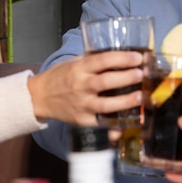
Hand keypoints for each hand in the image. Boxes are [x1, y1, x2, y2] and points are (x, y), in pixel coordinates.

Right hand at [27, 51, 142, 124]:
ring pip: (106, 105)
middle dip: (127, 77)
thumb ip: (94, 61)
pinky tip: (128, 122)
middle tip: (141, 74)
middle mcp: (80, 86)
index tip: (137, 57)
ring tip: (140, 97)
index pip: (103, 60)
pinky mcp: (82, 121)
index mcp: (79, 68)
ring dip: (126, 101)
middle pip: (106, 82)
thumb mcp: (74, 63)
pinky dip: (114, 125)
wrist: (40, 97)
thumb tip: (122, 58)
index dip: (122, 58)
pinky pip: (101, 125)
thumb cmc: (60, 77)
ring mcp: (82, 105)